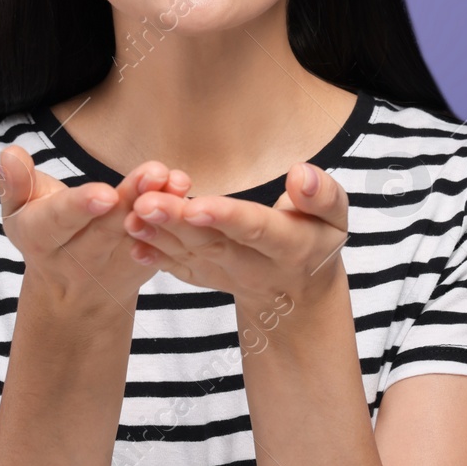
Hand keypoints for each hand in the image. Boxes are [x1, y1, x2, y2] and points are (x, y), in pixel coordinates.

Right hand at [0, 144, 189, 309]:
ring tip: (175, 180)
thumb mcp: (19, 210)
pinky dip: (175, 219)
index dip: (80, 207)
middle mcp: (78, 257)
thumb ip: (15, 183)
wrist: (71, 289)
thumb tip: (10, 154)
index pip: (59, 221)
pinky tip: (185, 192)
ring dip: (160, 207)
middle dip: (130, 200)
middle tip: (153, 174)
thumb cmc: (43, 229)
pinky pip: (159, 242)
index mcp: (40, 238)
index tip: (104, 194)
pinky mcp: (142, 264)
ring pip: (138, 233)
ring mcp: (114, 264)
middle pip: (106, 228)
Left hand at [122, 161, 349, 309]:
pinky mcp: (206, 278)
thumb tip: (300, 175)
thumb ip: (321, 195)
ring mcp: (227, 276)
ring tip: (132, 215)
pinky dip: (156, 258)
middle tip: (146, 203)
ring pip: (191, 255)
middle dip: (178, 223)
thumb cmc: (317, 236)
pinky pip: (180, 270)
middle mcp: (254, 265)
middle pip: (214, 243)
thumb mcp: (335, 217)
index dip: (227, 218)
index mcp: (289, 245)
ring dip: (159, 237)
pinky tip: (132, 242)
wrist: (299, 290)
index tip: (197, 205)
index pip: (256, 229)